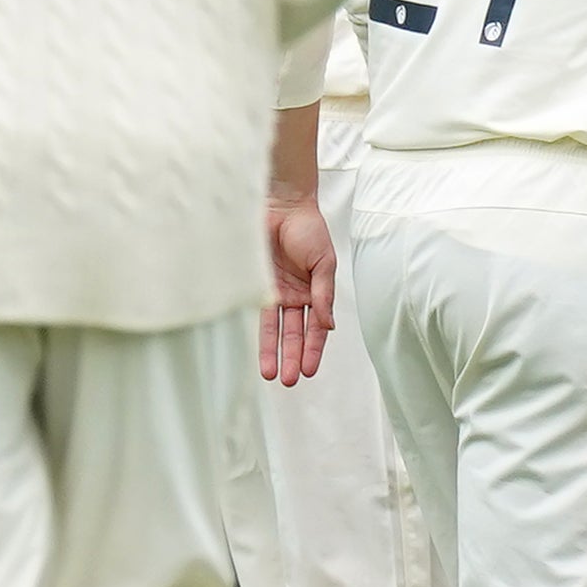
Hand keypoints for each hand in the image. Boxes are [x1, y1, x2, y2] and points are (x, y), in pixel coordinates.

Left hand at [259, 186, 335, 385]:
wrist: (282, 205)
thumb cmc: (308, 228)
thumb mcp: (324, 263)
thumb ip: (324, 295)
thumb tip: (329, 325)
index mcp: (316, 292)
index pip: (316, 329)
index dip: (313, 350)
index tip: (309, 371)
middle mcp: (296, 296)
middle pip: (295, 334)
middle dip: (293, 358)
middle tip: (290, 381)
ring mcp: (276, 292)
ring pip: (275, 329)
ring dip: (274, 352)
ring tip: (271, 374)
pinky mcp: (257, 284)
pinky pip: (258, 313)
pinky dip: (261, 331)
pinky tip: (262, 349)